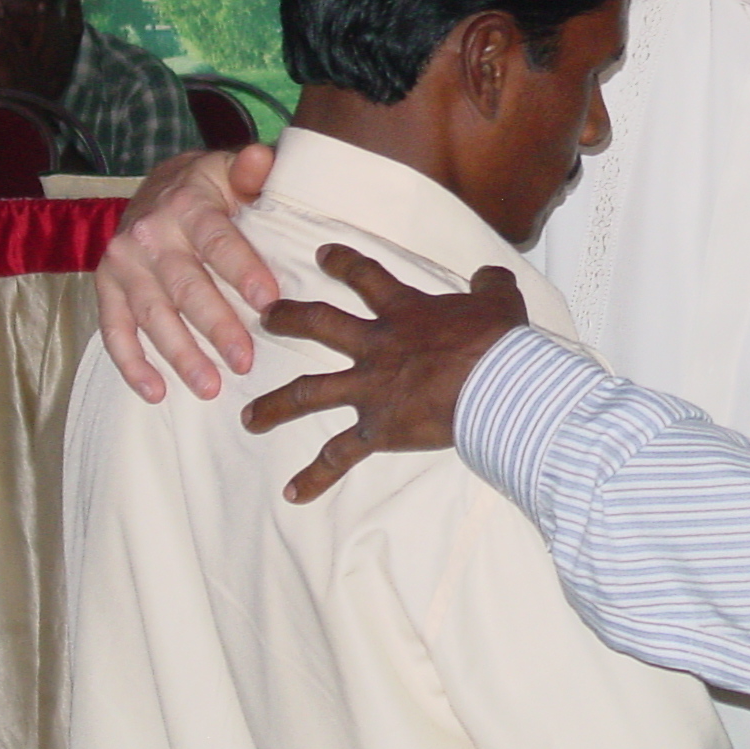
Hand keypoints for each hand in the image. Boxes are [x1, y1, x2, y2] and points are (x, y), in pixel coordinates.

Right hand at [94, 143, 275, 401]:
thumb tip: (262, 159)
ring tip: (209, 387)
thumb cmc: (211, 186)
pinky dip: (132, 364)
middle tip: (244, 361)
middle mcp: (150, 234)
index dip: (243, 270)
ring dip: (179, 354)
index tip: (269, 302)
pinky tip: (156, 392)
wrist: (159, 183)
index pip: (218, 241)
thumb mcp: (232, 170)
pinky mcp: (106, 286)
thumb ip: (252, 171)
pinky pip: (114, 330)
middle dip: (216, 327)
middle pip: (185, 286)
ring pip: (151, 315)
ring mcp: (123, 263)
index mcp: (188, 204)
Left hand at [245, 252, 529, 502]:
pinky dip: (317, 475)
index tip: (322, 255)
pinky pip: (340, 456)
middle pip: (320, 324)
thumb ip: (490, 282)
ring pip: (308, 394)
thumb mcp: (500, 300)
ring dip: (275, 406)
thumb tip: (489, 274)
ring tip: (249, 419)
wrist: (497, 385)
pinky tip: (293, 493)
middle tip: (264, 318)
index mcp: (404, 311)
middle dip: (288, 319)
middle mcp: (376, 346)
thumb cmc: (500, 342)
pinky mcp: (378, 429)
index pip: (366, 277)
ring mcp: (371, 388)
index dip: (343, 262)